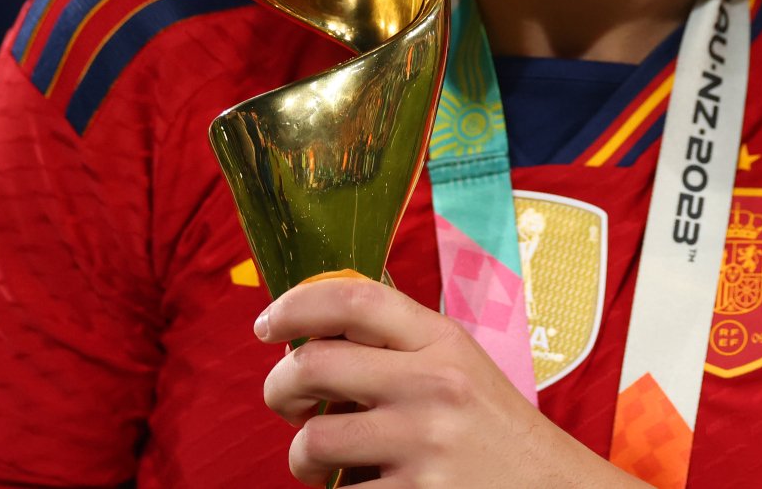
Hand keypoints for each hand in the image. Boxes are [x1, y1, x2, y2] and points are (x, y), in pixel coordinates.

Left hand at [257, 270, 645, 487]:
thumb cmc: (494, 431)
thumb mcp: (462, 368)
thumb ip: (402, 345)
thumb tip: (316, 331)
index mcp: (443, 342)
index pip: (356, 298)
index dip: (297, 305)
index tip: (268, 324)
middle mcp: (433, 386)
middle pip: (314, 365)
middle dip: (279, 387)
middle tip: (285, 403)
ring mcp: (423, 446)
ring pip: (312, 441)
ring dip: (300, 456)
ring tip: (320, 462)